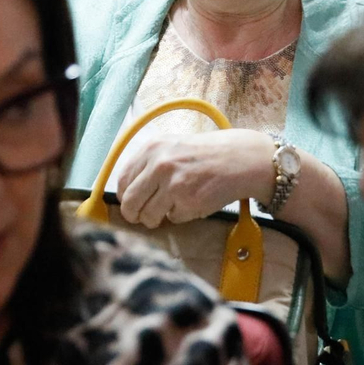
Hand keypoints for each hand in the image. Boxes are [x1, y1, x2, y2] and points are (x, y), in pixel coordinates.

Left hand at [113, 129, 271, 227]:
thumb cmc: (207, 153)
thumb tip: (128, 190)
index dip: (125, 196)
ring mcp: (173, 185)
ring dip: (156, 218)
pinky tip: (192, 201)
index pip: (123, 180)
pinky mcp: (188, 203)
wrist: (240, 159)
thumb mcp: (173, 146)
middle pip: (130, 203)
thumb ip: (149, 163)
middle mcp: (159, 165)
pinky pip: (173, 219)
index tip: (132, 201)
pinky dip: (180, 215)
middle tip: (143, 216)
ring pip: (148, 216)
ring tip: (169, 210)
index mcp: (152, 148)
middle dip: (134, 214)